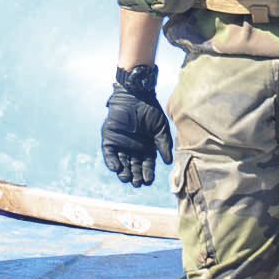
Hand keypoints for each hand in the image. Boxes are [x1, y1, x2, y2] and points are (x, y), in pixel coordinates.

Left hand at [101, 65, 173, 186]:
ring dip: (123, 172)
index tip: (148, 181)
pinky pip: (109, 153)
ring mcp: (121, 143)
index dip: (147, 173)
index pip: (146, 165)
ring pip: (121, 162)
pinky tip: (117, 168)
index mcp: (146, 147)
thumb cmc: (150, 110)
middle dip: (135, 175)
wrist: (136, 96)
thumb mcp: (160, 130)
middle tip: (137, 183)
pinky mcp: (109, 137)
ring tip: (127, 179)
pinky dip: (111, 161)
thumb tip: (169, 162)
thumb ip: (163, 145)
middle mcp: (133, 147)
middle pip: (133, 166)